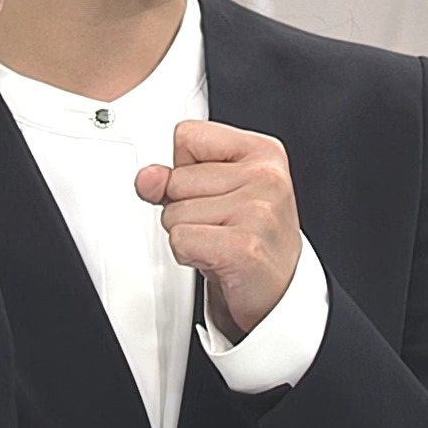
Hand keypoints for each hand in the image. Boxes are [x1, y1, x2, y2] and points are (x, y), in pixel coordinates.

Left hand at [134, 120, 301, 339]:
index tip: (210, 190)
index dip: (185, 167)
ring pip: (174, 212)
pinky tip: (216, 258)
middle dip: (185, 206)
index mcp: (263, 151)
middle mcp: (265, 177)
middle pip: (176, 178)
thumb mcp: (216, 192)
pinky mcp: (243, 246)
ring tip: (219, 240)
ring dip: (187, 233)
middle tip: (219, 224)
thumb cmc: (250, 237)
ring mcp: (256, 210)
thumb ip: (177, 176)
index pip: (187, 135)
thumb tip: (148, 178)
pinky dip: (188, 255)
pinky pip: (179, 239)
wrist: (279, 292)